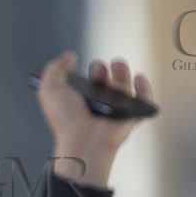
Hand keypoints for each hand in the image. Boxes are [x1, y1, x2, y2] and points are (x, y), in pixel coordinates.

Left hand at [37, 51, 153, 187]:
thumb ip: (55, 69)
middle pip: (107, 81)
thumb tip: (69, 56)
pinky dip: (145, 88)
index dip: (89, 70)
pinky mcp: (131, 116)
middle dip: (104, 69)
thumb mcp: (50, 89)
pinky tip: (138, 78)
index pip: (88, 82)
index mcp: (81, 100)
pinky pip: (144, 101)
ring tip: (117, 65)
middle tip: (98, 69)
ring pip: (124, 87)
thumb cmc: (66, 119)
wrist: (82, 140)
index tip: (84, 65)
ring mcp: (116, 111)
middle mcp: (99, 105)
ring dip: (122, 72)